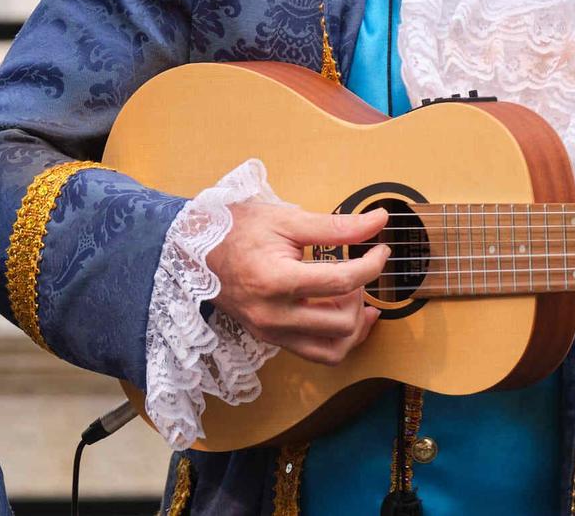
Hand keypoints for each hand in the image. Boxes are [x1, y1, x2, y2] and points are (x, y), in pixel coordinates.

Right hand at [206, 202, 390, 366]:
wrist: (193, 250)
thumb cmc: (236, 230)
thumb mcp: (286, 220)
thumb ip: (336, 225)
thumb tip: (379, 221)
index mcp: (276, 280)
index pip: (342, 281)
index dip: (372, 265)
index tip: (381, 250)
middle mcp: (273, 315)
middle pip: (342, 321)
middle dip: (361, 294)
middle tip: (359, 270)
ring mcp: (271, 332)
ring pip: (333, 350)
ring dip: (354, 326)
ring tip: (355, 298)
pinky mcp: (270, 339)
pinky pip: (315, 353)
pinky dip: (337, 339)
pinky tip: (345, 315)